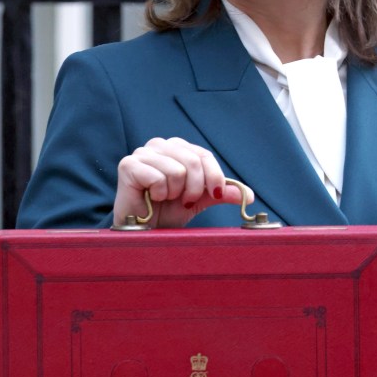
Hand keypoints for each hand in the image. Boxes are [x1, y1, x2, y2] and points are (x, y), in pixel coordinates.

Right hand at [113, 137, 249, 227]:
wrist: (144, 231)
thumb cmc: (167, 212)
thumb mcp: (199, 201)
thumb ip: (220, 193)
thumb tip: (248, 195)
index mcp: (177, 148)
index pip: (204, 155)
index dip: (215, 177)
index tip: (216, 195)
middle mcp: (160, 145)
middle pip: (193, 161)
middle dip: (195, 189)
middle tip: (185, 202)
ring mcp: (143, 153)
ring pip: (177, 170)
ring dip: (174, 193)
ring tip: (164, 198)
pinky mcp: (128, 165)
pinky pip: (158, 177)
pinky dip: (159, 194)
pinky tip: (151, 198)